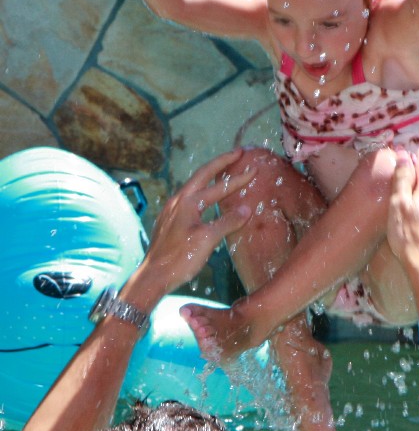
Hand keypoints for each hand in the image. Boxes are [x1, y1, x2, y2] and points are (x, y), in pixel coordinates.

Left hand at [134, 150, 253, 301]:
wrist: (152, 277)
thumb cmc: (179, 259)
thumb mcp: (207, 240)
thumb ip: (228, 222)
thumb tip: (247, 209)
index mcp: (188, 202)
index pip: (217, 184)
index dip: (237, 177)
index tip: (253, 168)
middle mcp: (178, 200)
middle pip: (202, 174)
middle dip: (221, 163)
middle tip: (238, 153)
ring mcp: (171, 209)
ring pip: (195, 186)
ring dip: (210, 177)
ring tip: (224, 171)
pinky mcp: (169, 220)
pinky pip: (189, 197)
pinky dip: (203, 191)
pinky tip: (206, 199)